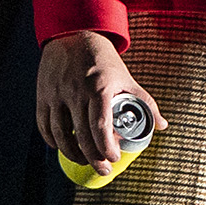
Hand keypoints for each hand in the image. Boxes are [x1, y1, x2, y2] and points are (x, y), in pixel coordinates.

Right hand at [37, 29, 158, 169]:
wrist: (74, 35)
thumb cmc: (102, 59)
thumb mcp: (126, 77)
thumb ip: (144, 101)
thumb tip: (162, 125)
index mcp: (98, 88)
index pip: (100, 126)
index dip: (106, 147)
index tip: (114, 159)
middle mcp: (75, 92)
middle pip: (81, 136)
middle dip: (93, 158)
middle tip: (104, 169)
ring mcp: (56, 95)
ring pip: (60, 135)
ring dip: (73, 153)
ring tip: (85, 161)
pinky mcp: (43, 95)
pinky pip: (44, 125)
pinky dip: (52, 140)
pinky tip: (62, 148)